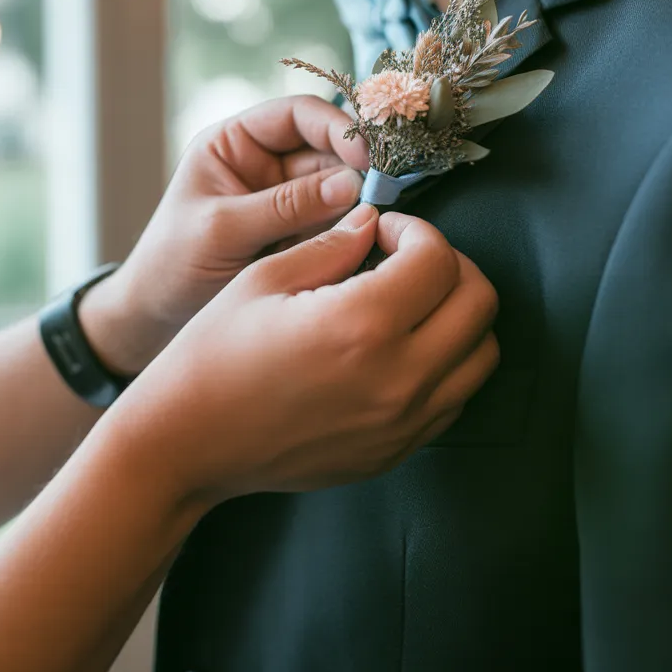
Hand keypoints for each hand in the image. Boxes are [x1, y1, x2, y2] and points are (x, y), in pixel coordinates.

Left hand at [82, 96, 368, 374]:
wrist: (155, 320)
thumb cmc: (171, 265)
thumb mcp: (221, 230)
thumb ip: (283, 206)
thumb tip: (351, 185)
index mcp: (235, 142)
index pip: (298, 114)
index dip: (337, 127)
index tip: (367, 156)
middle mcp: (266, 164)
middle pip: (328, 149)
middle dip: (357, 168)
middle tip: (384, 194)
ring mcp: (287, 200)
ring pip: (340, 188)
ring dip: (360, 202)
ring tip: (379, 222)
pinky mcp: (301, 236)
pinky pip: (338, 223)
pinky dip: (354, 230)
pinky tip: (368, 241)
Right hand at [110, 204, 499, 504]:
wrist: (188, 444)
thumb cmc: (215, 355)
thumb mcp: (264, 279)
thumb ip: (332, 244)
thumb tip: (373, 221)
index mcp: (362, 325)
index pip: (438, 259)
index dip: (415, 230)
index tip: (383, 229)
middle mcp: (397, 378)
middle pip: (480, 302)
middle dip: (450, 264)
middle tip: (406, 257)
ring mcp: (403, 422)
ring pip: (483, 353)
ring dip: (458, 314)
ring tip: (410, 302)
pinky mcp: (397, 451)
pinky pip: (457, 397)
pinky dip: (448, 362)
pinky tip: (401, 347)